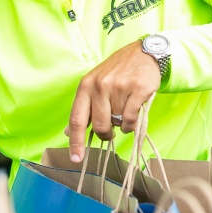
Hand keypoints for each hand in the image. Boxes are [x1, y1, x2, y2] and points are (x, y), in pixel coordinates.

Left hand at [65, 41, 160, 162]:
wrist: (143, 53)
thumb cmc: (116, 72)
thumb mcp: (94, 85)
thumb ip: (83, 108)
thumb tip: (68, 132)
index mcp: (86, 86)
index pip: (77, 119)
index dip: (76, 142)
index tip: (76, 159)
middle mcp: (100, 85)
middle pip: (100, 125)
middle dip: (105, 134)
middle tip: (110, 132)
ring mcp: (119, 87)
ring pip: (118, 122)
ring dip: (121, 124)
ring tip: (124, 110)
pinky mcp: (138, 89)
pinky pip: (131, 119)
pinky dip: (132, 123)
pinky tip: (133, 114)